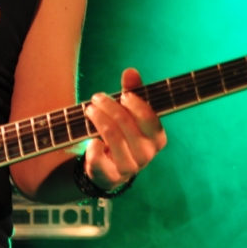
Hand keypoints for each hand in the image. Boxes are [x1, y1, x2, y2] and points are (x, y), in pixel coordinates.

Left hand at [83, 67, 165, 189]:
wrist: (111, 169)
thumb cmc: (124, 135)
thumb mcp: (130, 113)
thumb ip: (133, 92)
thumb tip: (130, 71)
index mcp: (157, 138)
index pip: (149, 118)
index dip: (135, 104)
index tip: (123, 95)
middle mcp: (146, 154)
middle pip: (126, 124)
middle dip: (109, 106)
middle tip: (96, 98)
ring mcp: (129, 167)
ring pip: (112, 137)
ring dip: (98, 119)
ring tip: (89, 110)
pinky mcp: (110, 176)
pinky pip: (99, 159)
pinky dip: (93, 147)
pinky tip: (91, 140)